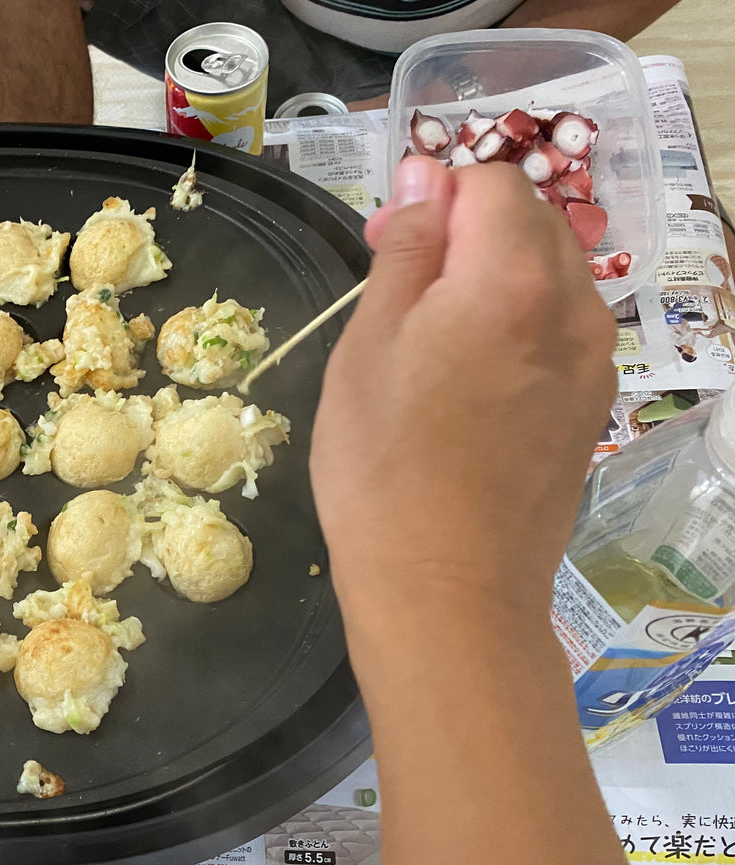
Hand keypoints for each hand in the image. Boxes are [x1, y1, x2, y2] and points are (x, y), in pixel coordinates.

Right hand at [310, 156, 615, 627]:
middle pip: (531, 222)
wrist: (447, 587)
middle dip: (467, 234)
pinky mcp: (593, 408)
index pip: (491, 182)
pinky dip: (519, 330)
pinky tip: (470, 387)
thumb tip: (428, 179)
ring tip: (433, 347)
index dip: (432, 197)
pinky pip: (561, 333)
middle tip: (399, 295)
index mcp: (514, 277)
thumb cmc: (383, 465)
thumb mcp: (368, 344)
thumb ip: (408, 249)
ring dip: (495, 282)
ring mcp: (595, 361)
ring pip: (552, 278)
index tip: (384, 246)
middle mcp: (575, 306)